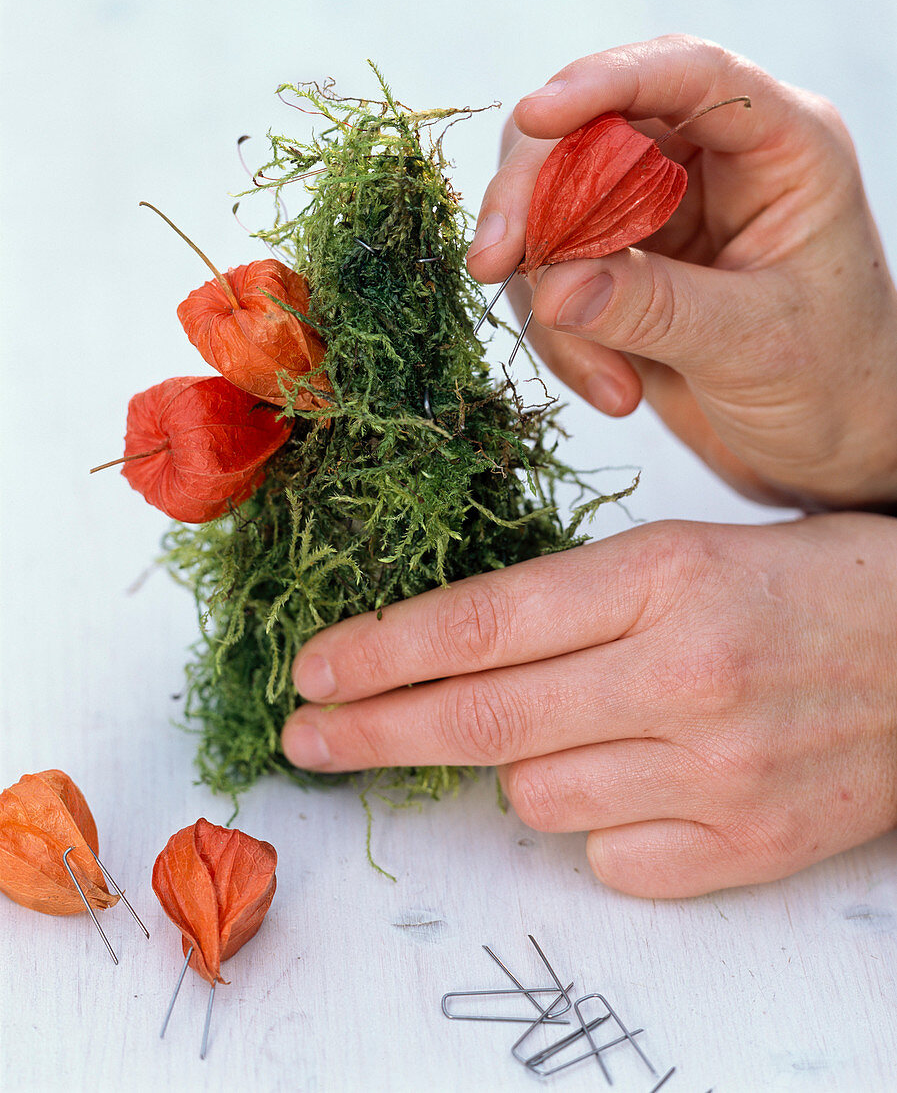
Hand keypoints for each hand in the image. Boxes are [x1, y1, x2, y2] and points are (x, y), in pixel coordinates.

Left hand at [282, 513, 896, 897]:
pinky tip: (638, 782)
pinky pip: (609, 860)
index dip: (381, 652)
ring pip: (538, 799)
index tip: (315, 670)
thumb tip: (452, 661)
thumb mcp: (680, 555)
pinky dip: (596, 827)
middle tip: (311, 739)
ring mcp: (721, 770)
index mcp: (662, 577)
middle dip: (375, 730)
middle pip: (483, 721)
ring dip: (520, 770)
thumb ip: (570, 608)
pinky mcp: (751, 845)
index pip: (482, 624)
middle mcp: (686, 676)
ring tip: (574, 730)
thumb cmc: (801, 585)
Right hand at [466, 35, 896, 510]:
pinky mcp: (622, 273)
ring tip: (610, 382)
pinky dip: (564, 339)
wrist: (827, 450)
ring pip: (554, 212)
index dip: (604, 84)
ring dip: (551, 297)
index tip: (536, 118)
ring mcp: (659, 219)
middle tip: (494, 264)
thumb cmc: (833, 385)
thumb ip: (653, 310)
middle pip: (590, 135)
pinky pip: (554, 282)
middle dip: (534, 199)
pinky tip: (615, 390)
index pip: (687, 76)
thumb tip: (551, 286)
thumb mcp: (753, 345)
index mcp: (778, 148)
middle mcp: (710, 167)